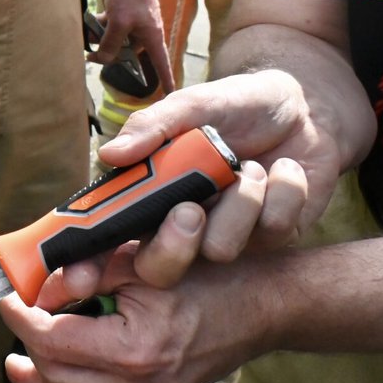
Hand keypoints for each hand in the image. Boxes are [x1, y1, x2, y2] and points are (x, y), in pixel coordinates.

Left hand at [2, 247, 269, 382]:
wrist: (261, 305)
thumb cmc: (207, 276)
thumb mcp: (140, 263)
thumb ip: (85, 271)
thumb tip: (38, 282)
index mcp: (134, 350)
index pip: (53, 341)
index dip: (21, 316)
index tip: (6, 296)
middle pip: (55, 372)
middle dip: (28, 338)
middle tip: (15, 308)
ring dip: (44, 360)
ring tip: (26, 332)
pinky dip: (71, 375)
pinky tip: (55, 355)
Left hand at [89, 0, 172, 101]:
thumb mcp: (119, 23)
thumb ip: (111, 45)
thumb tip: (104, 60)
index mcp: (152, 37)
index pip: (162, 64)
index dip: (166, 80)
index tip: (169, 94)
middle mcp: (146, 32)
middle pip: (129, 53)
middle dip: (111, 54)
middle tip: (91, 55)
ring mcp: (134, 23)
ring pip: (117, 39)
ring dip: (102, 38)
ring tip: (87, 36)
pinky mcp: (124, 13)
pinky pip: (112, 27)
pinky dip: (101, 27)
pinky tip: (88, 24)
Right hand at [97, 72, 326, 255]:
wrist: (304, 109)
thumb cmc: (237, 104)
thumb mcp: (193, 106)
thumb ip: (153, 127)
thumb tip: (110, 154)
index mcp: (151, 192)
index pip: (108, 235)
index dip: (88, 262)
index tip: (78, 279)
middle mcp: (182, 221)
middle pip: (158, 268)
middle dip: (173, 245)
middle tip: (191, 209)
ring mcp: (226, 235)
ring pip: (220, 249)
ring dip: (242, 200)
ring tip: (252, 166)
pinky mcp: (271, 239)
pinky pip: (271, 233)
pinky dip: (281, 192)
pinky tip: (283, 172)